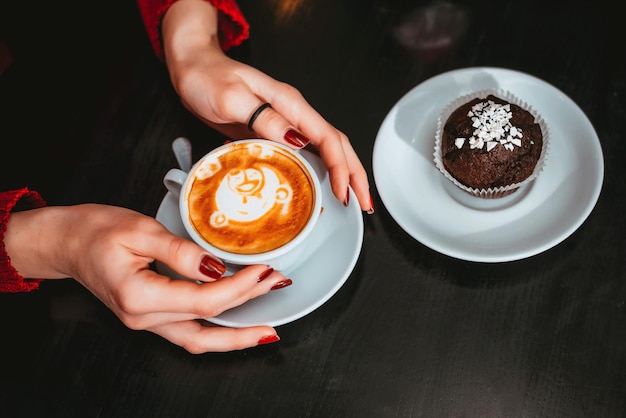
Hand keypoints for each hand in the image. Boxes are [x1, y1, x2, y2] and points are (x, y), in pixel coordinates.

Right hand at [5, 204, 290, 352]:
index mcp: (139, 296)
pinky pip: (189, 335)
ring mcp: (146, 323)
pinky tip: (238, 329)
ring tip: (268, 328)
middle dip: (249, 305)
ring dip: (236, 335)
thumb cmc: (96, 230)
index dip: (240, 287)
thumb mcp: (139, 230)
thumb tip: (217, 268)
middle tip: (278, 285)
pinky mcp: (150, 318)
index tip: (265, 269)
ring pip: (200, 340)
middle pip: (208, 322)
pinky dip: (217, 334)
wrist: (67, 242)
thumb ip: (181, 252)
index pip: (204, 300)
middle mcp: (143, 318)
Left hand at [161, 0, 373, 212]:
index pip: (328, 138)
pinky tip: (319, 187)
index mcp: (290, 104)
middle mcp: (293, 113)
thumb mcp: (232, 98)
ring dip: (341, 174)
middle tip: (364, 203)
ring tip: (351, 200)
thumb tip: (300, 141)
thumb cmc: (208, 79)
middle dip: (354, 174)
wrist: (194, 68)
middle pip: (337, 144)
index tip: (343, 194)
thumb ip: (265, 118)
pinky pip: (304, 154)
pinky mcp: (273, 131)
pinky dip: (318, 171)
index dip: (341, 168)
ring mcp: (285, 122)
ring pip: (325, 149)